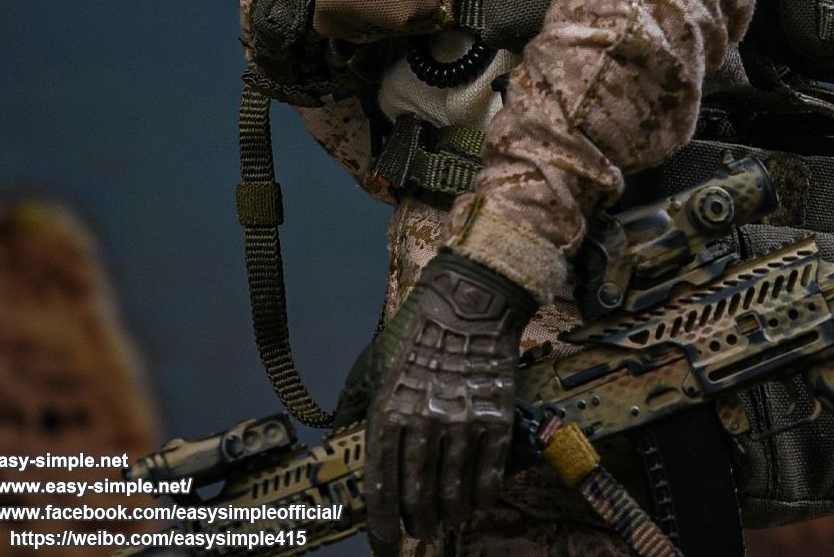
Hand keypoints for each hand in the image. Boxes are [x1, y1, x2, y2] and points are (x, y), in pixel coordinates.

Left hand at [361, 252, 533, 552]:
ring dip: (449, 515)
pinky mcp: (495, 420)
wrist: (469, 301)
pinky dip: (481, 495)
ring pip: (453, 494)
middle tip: (418, 531)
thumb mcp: (373, 364)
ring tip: (446, 520)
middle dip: (416, 524)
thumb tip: (338, 432)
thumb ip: (355, 403)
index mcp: (389, 412)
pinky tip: (476, 502)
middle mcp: (423, 423)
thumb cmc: (416, 330)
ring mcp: (462, 424)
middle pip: (418, 498)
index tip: (383, 548)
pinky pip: (488, 475)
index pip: (381, 489)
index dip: (381, 528)